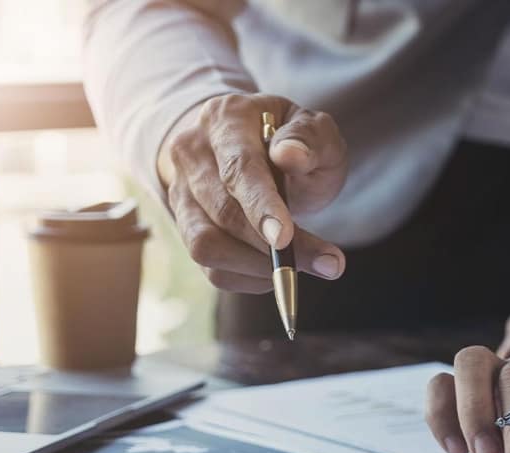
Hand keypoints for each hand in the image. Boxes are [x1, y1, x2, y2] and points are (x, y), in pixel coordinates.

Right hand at [157, 93, 347, 292]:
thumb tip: (290, 155)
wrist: (255, 150)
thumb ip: (310, 138)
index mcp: (225, 118)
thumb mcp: (314, 130)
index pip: (237, 168)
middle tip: (328, 264)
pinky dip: (250, 279)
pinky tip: (276, 269)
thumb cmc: (291, 142)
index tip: (284, 239)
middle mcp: (192, 152)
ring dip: (258, 267)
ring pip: (206, 246)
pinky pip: (212, 269)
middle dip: (271, 248)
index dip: (260, 206)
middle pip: (222, 212)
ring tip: (300, 267)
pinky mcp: (184, 228)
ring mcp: (181, 193)